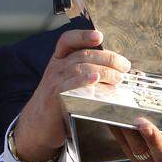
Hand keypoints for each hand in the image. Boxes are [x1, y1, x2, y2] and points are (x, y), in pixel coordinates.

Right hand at [12, 29, 130, 160]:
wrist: (37, 125)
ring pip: (80, 68)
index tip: (99, 36)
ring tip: (118, 79)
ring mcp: (54, 82)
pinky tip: (94, 79)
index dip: (82, 36)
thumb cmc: (58, 103)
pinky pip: (69, 86)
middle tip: (124, 66)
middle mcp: (56, 68)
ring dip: (103, 71)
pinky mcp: (54, 97)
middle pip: (82, 55)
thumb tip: (116, 70)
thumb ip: (85, 72)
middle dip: (107, 58)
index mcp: (59, 61)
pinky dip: (83, 80)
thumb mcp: (67, 82)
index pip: (68, 41)